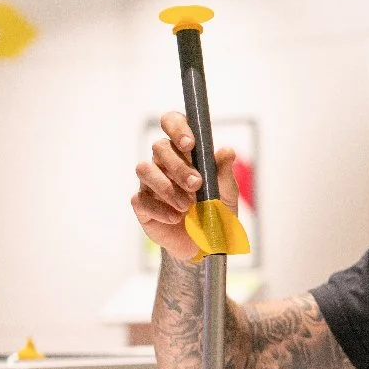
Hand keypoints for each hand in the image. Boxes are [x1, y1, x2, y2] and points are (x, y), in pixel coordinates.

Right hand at [132, 111, 240, 264]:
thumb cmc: (215, 213)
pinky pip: (141, 200)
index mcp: (185, 151)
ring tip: (186, 206)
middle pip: (159, 147)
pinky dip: (160, 209)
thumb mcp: (227, 194)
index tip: (190, 144)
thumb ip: (224, 173)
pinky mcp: (142, 205)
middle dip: (178, 166)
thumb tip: (226, 151)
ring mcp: (150, 183)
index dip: (177, 127)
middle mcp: (164, 162)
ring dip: (166, 187)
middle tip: (196, 185)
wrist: (205, 246)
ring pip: (144, 169)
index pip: (172, 122)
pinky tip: (176, 218)